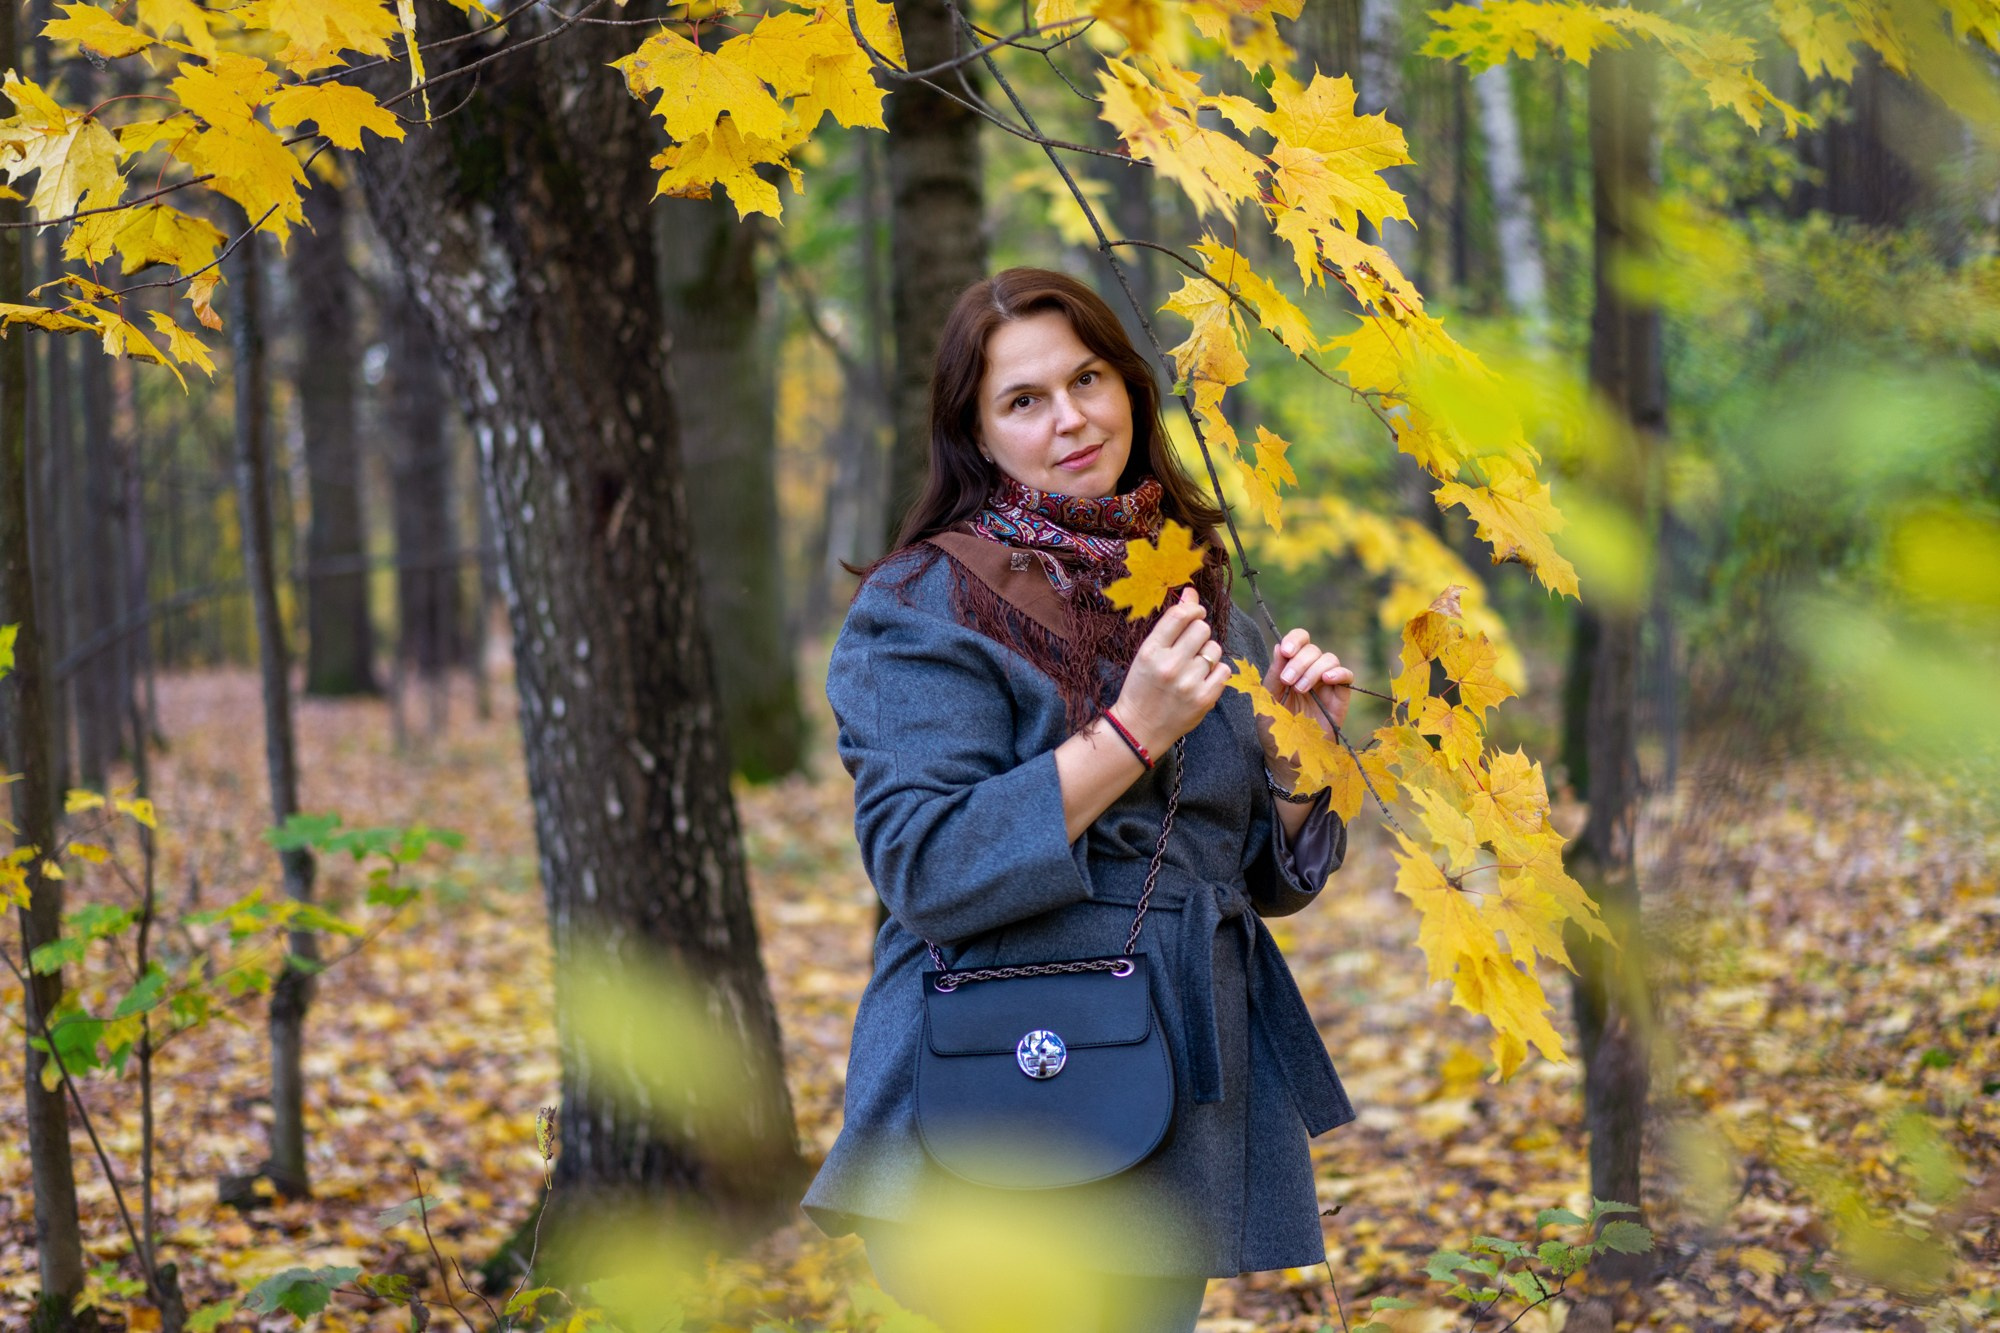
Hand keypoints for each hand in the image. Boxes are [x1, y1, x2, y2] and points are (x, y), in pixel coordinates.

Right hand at [1108, 587, 1231, 752]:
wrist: (1139, 728)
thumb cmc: (1142, 686)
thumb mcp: (1147, 652)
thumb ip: (1170, 624)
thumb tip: (1191, 592)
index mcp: (1151, 651)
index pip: (1181, 615)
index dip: (1193, 608)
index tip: (1195, 613)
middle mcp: (1170, 665)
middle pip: (1203, 628)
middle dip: (1199, 632)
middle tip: (1191, 645)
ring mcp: (1189, 683)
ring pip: (1214, 649)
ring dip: (1207, 654)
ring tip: (1193, 667)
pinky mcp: (1204, 699)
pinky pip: (1224, 670)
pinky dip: (1216, 672)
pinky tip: (1202, 679)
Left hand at [1258, 627, 1353, 777]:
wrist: (1288, 759)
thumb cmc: (1275, 731)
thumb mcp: (1266, 702)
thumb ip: (1273, 675)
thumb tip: (1280, 647)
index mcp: (1291, 669)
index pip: (1299, 641)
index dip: (1295, 639)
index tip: (1286, 651)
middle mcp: (1309, 672)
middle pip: (1313, 649)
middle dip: (1300, 661)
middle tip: (1288, 681)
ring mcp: (1326, 685)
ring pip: (1329, 659)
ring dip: (1313, 669)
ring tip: (1301, 690)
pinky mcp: (1340, 698)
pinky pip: (1347, 676)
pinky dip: (1339, 673)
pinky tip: (1326, 680)